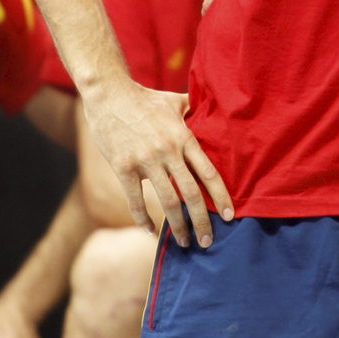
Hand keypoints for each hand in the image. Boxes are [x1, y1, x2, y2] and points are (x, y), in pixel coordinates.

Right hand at [81, 78, 233, 247]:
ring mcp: (145, 160)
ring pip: (166, 201)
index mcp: (184, 137)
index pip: (208, 172)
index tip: (229, 216)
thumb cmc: (146, 98)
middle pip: (190, 194)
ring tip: (184, 243)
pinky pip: (135, 199)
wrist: (109, 94)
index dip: (220, 196)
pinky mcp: (123, 167)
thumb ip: (196, 111)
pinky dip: (143, 219)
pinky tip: (150, 231)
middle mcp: (167, 151)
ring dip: (176, 226)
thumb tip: (216, 110)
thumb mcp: (176, 101)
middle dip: (201, 222)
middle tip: (208, 242)